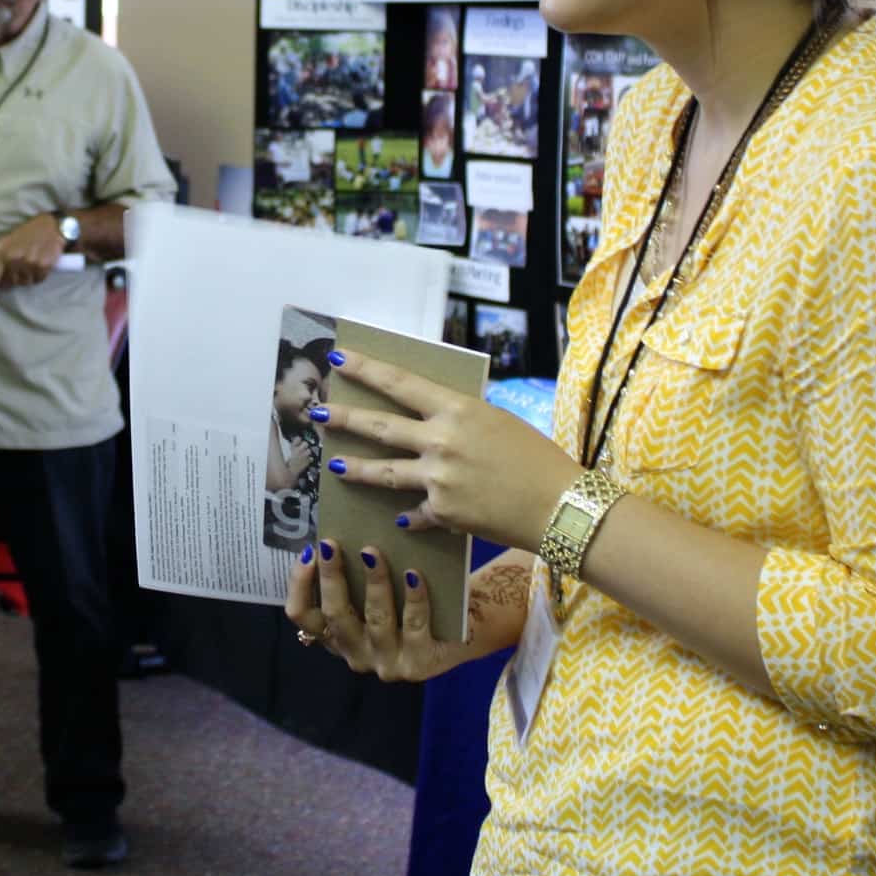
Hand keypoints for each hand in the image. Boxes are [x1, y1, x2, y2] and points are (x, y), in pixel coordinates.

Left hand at [0, 213, 65, 297]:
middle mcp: (14, 259)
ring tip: (29, 264)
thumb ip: (0, 260)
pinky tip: (39, 264)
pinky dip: (37, 276)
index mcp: (2, 251)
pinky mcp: (44, 266)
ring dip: (26, 277)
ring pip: (25, 282)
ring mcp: (29, 263)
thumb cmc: (25, 235)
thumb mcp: (7, 242)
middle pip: (10, 282)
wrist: (49, 226)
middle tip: (16, 270)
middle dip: (11, 280)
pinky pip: (37, 280)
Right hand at [283, 540, 473, 682]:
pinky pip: (415, 623)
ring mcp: (388, 663)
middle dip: (331, 577)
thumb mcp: (375, 592)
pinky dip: (414, 596)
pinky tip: (413, 574)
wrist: (465, 629)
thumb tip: (337, 537)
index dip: (299, 584)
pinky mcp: (420, 662)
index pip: (302, 615)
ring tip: (372, 552)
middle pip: (335, 615)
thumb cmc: (409, 600)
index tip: (309, 551)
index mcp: (338, 636)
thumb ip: (354, 577)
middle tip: (331, 544)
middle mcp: (357, 654)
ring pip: (375, 619)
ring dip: (373, 582)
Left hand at [314, 349, 577, 551]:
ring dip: (354, 468)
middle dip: (343, 418)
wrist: (559, 505)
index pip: (400, 384)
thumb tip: (432, 419)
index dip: (366, 370)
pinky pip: (417, 511)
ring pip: (383, 472)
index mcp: (456, 410)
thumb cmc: (537, 458)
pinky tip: (400, 516)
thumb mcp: (497, 421)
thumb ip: (459, 419)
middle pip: (379, 427)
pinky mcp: (442, 512)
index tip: (338, 359)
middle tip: (316, 413)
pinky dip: (411, 513)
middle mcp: (441, 442)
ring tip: (333, 467)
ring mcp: (438, 479)